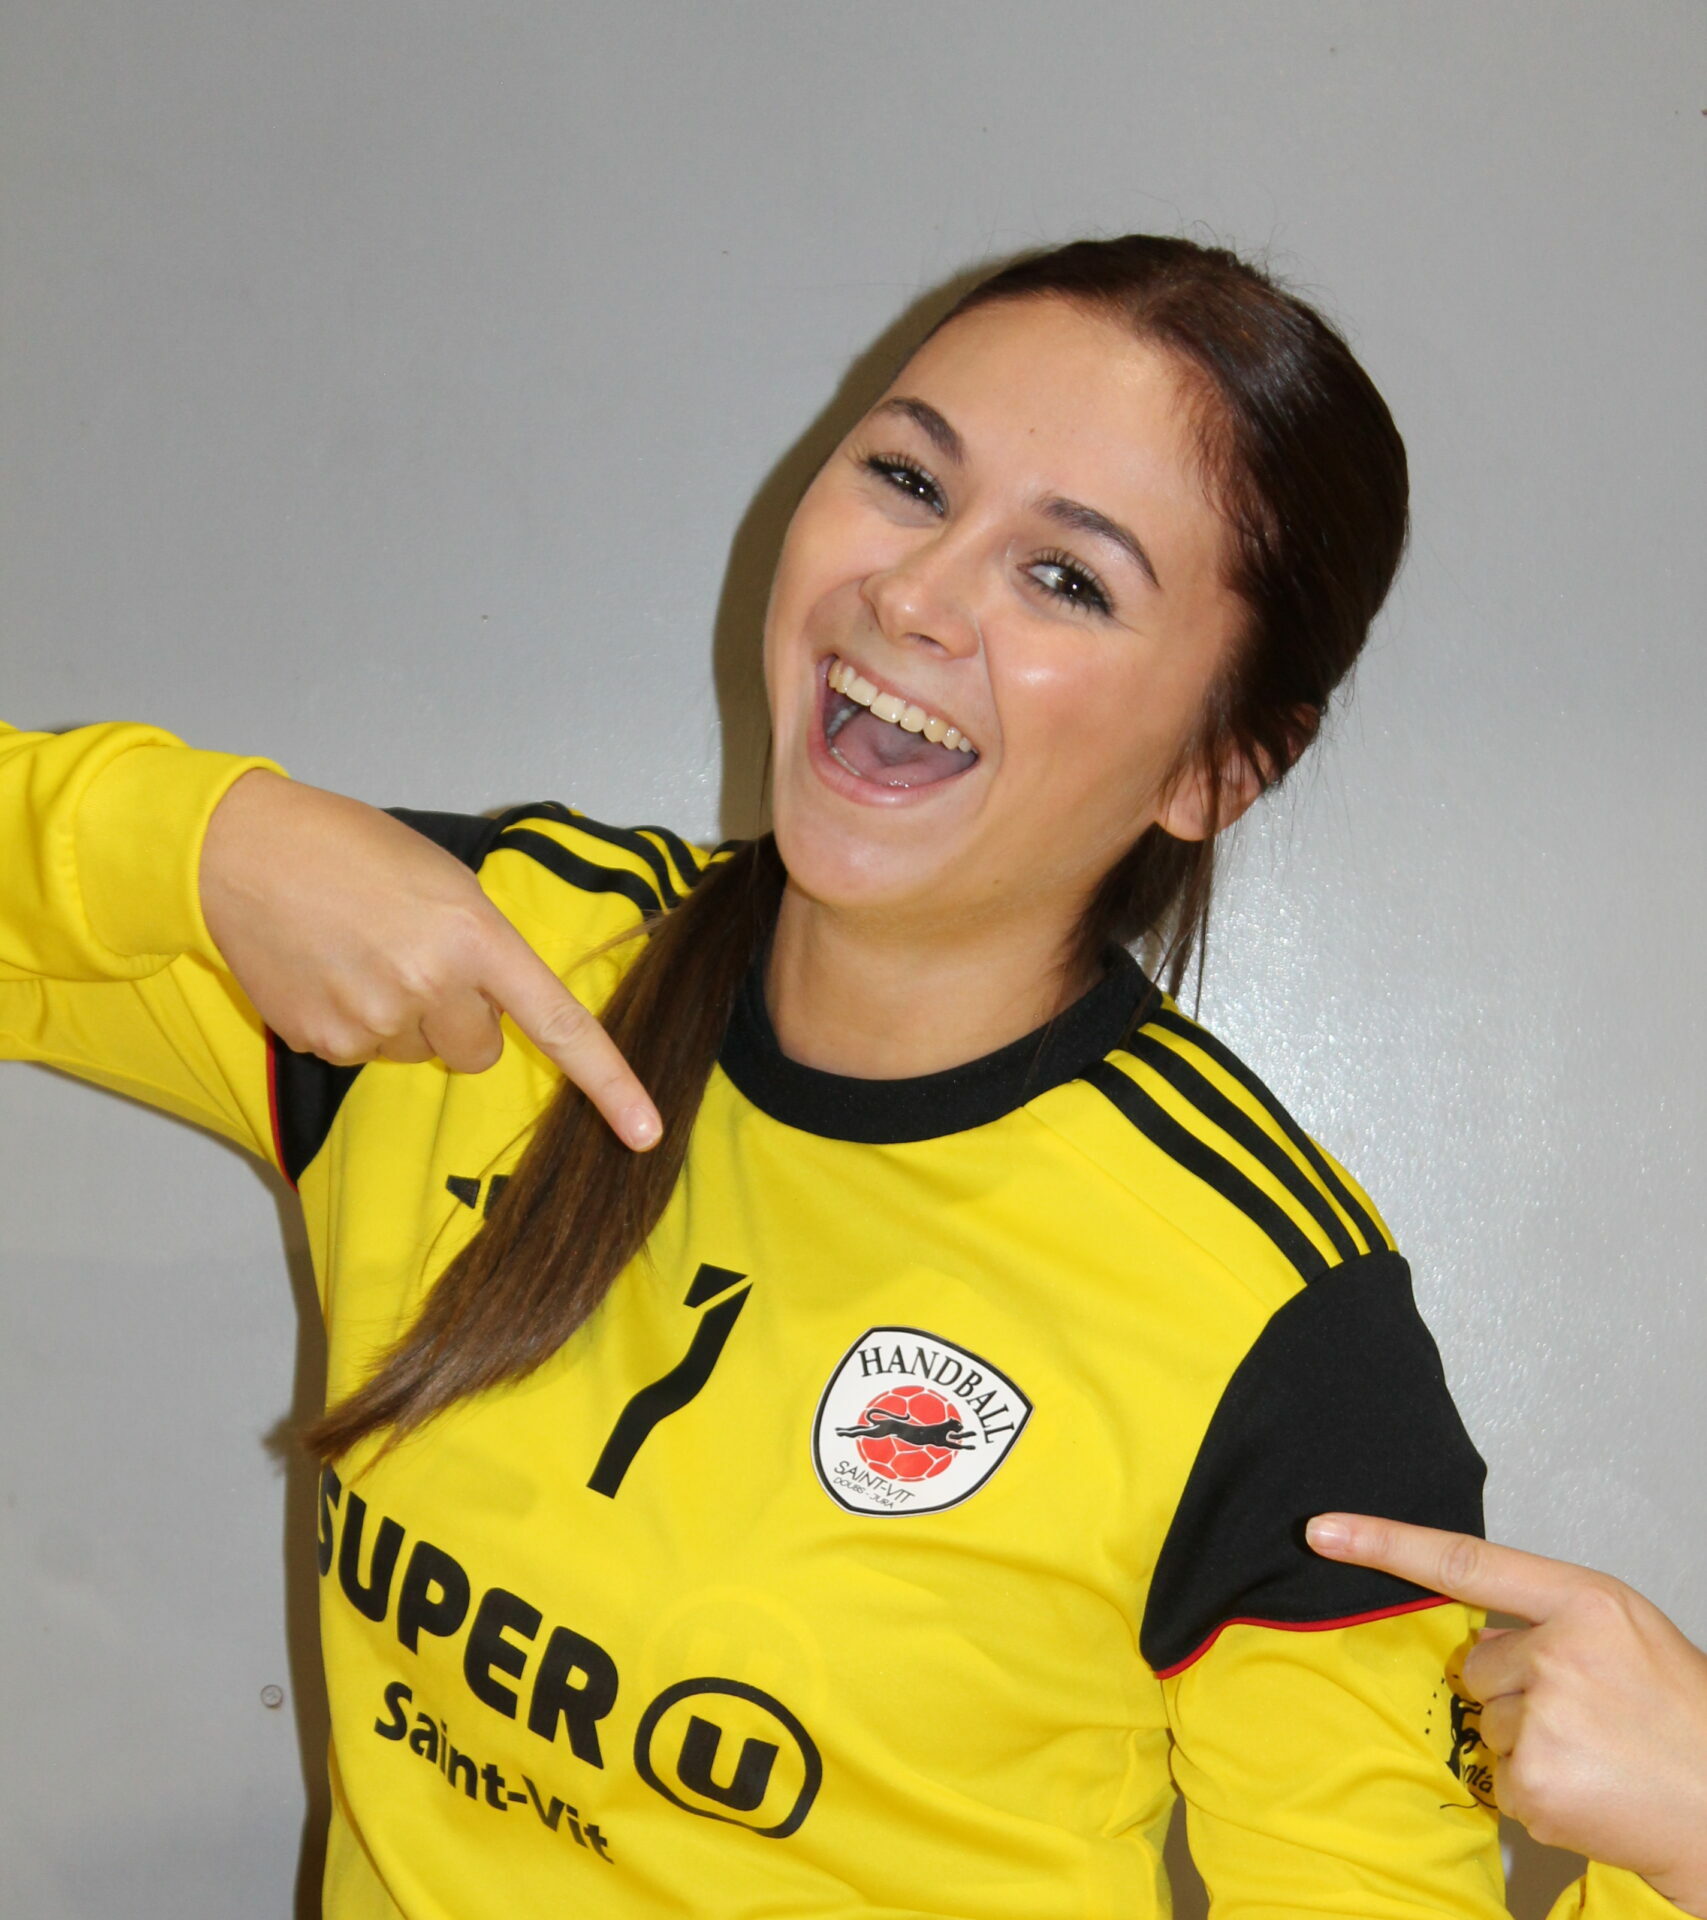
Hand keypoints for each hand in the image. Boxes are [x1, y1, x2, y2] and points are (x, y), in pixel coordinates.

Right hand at [200, 771, 660, 1148]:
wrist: (242, 852)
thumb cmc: (352, 849)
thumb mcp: (443, 881)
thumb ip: (481, 947)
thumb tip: (491, 1007)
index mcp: (474, 937)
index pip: (558, 1024)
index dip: (609, 1082)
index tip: (645, 1134)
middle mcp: (430, 987)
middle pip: (480, 1050)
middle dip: (463, 1019)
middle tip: (418, 960)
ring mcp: (373, 1022)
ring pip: (420, 1054)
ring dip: (405, 1018)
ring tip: (363, 955)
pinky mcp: (325, 1043)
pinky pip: (366, 1055)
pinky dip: (355, 1023)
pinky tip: (328, 971)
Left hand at [1307, 1513, 1706, 1914]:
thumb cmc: (1684, 1717)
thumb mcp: (1627, 1634)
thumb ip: (1551, 1619)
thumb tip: (1481, 1636)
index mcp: (1584, 1602)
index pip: (1464, 1561)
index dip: (1385, 1543)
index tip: (1322, 1531)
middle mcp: (1558, 1652)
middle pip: (1477, 1663)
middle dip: (1516, 1690)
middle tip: (1587, 1714)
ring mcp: (1543, 1719)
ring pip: (1485, 1722)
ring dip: (1527, 1742)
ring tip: (1595, 1753)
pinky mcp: (1533, 1781)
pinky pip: (1499, 1777)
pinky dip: (1535, 1790)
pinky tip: (1587, 1789)